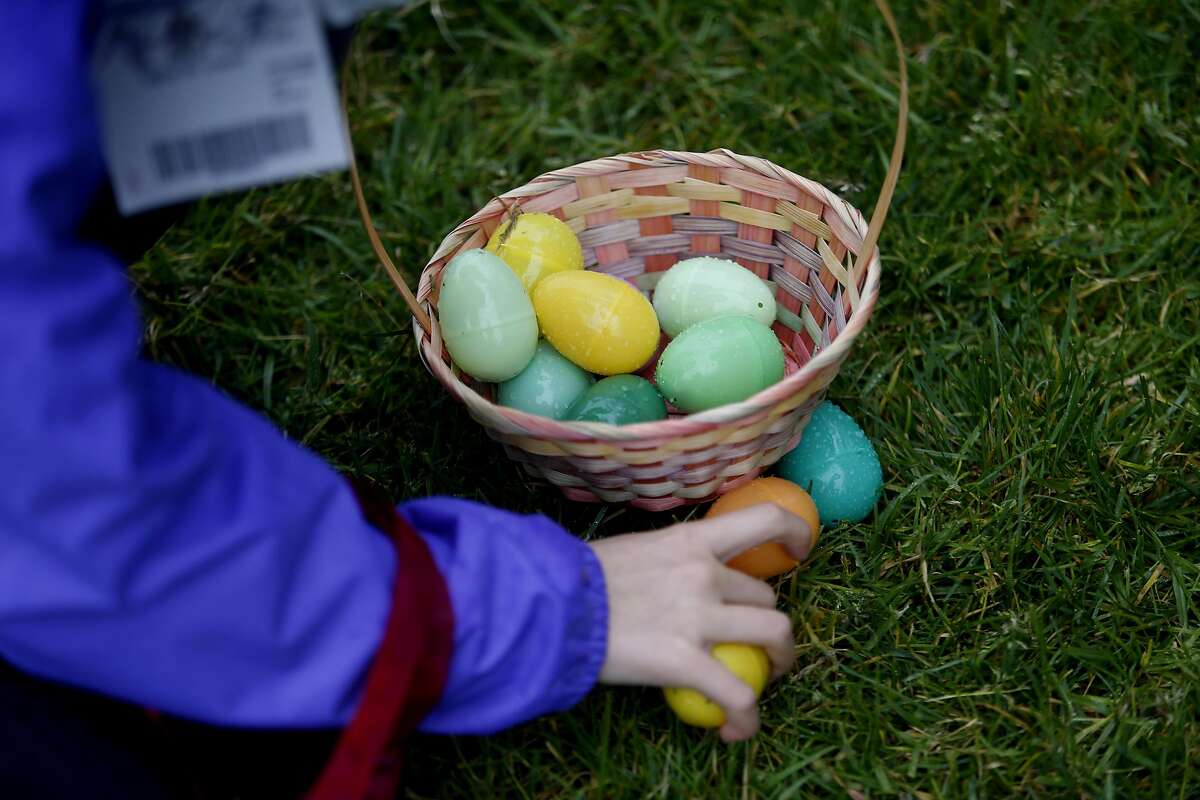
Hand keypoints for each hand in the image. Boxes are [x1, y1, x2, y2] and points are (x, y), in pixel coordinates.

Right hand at [589, 503, 814, 741]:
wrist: (548, 604)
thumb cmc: (578, 579)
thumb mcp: (633, 551)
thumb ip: (667, 561)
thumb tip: (676, 573)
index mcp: (690, 541)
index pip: (763, 520)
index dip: (794, 533)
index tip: (800, 550)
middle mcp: (704, 573)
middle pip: (765, 596)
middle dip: (767, 622)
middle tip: (755, 645)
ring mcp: (698, 617)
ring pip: (774, 635)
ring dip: (779, 661)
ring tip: (765, 680)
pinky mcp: (685, 661)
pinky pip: (737, 695)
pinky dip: (746, 716)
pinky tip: (736, 730)